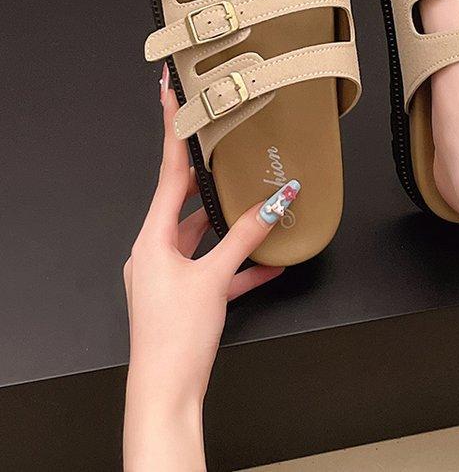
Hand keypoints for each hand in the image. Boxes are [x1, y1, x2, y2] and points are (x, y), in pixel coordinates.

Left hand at [123, 65, 287, 470]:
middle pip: (185, 202)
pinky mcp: (186, 296)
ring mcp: (170, 275)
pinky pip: (215, 269)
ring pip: (204, 237)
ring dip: (232, 225)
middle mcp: (155, 251)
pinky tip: (272, 260)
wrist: (168, 391)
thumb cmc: (176, 335)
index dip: (174, 134)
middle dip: (208, 179)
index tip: (172, 98)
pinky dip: (240, 263)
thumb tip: (277, 204)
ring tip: (258, 203)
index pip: (168, 174)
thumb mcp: (214, 278)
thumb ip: (247, 237)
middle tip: (224, 148)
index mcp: (151, 238)